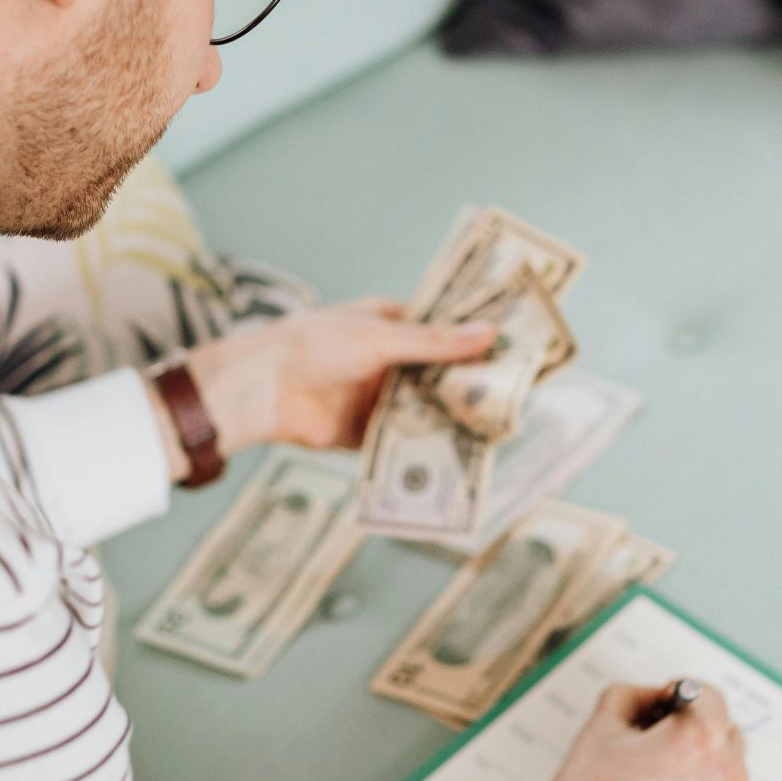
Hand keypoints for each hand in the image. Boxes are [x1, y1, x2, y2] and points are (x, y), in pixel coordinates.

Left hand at [162, 297, 497, 475]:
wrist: (263, 390)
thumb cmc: (315, 346)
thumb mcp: (381, 338)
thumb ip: (435, 342)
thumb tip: (488, 334)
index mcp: (390, 325)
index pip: (443, 329)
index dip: (476, 338)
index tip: (516, 346)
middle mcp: (389, 362)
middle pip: (440, 374)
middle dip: (471, 384)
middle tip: (518, 393)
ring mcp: (379, 398)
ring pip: (426, 408)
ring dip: (453, 417)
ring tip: (500, 426)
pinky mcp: (367, 432)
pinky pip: (404, 440)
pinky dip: (427, 446)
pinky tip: (461, 455)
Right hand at [501, 682, 748, 780]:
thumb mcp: (599, 727)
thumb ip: (632, 696)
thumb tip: (653, 699)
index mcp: (700, 739)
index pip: (707, 695)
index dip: (678, 695)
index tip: (661, 707)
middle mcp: (726, 775)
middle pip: (722, 733)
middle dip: (693, 732)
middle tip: (653, 748)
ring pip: (724, 774)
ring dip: (699, 770)